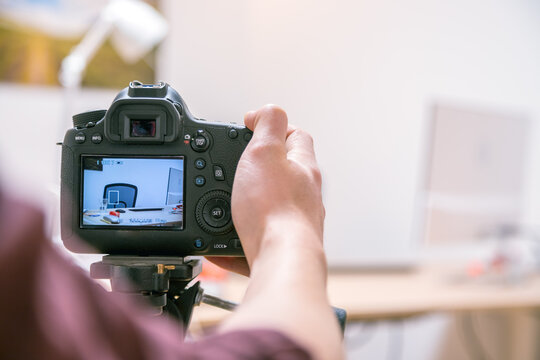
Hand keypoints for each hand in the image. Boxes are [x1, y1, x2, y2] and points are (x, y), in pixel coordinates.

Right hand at [207, 105, 323, 273]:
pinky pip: (259, 235)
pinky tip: (222, 239)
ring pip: (273, 204)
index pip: (296, 135)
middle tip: (236, 166)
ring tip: (228, 202)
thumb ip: (268, 124)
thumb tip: (267, 110)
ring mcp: (297, 221)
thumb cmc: (274, 208)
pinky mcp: (283, 245)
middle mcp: (306, 194)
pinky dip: (241, 233)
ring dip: (250, 201)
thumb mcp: (265, 151)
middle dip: (260, 167)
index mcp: (303, 167)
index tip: (249, 127)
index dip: (273, 127)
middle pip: (286, 171)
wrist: (280, 259)